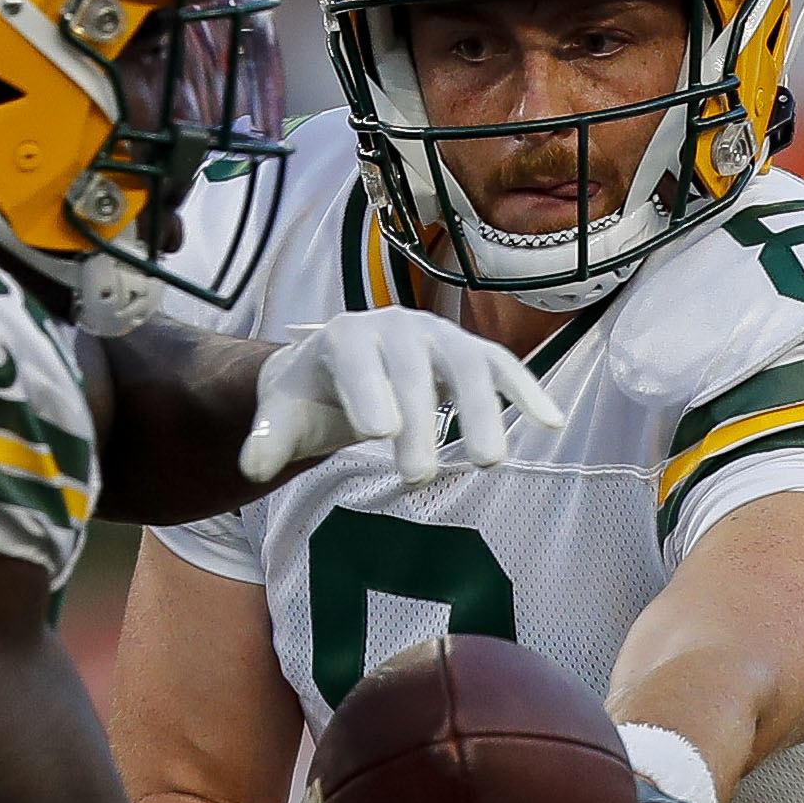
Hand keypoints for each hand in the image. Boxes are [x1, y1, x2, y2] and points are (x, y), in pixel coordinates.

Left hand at [238, 308, 565, 485]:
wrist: (339, 365)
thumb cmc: (311, 394)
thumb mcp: (283, 413)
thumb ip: (267, 439)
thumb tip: (252, 469)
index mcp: (345, 336)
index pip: (356, 362)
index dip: (368, 391)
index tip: (377, 431)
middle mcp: (396, 327)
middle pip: (413, 372)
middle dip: (419, 422)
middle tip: (415, 476)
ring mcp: (439, 336)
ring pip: (468, 366)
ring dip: (482, 411)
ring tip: (489, 462)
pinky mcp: (469, 353)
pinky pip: (503, 367)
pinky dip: (527, 391)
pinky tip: (551, 423)